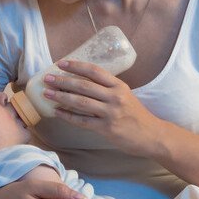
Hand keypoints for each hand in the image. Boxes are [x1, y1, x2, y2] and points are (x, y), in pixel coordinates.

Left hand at [44, 60, 162, 153]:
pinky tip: (57, 112)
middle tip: (47, 77)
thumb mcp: (126, 95)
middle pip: (84, 85)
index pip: (95, 71)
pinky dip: (68, 116)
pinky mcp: (107, 129)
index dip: (76, 66)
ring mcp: (110, 113)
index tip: (61, 63)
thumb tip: (82, 82)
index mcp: (119, 86)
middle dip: (63, 81)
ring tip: (47, 93)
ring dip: (61, 97)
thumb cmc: (136, 115)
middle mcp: (115, 97)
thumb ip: (108, 89)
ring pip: (80, 102)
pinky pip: (83, 121)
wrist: (152, 135)